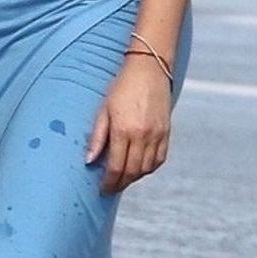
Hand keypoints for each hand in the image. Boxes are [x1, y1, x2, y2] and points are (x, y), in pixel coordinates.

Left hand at [86, 58, 171, 196]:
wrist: (149, 69)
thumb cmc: (122, 87)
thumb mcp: (103, 110)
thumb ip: (97, 137)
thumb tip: (89, 161)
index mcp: (123, 130)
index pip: (116, 167)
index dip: (109, 182)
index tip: (102, 188)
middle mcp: (142, 135)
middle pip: (132, 172)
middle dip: (120, 183)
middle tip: (111, 188)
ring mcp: (157, 135)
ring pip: (146, 168)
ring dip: (134, 177)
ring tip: (123, 178)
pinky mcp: (166, 132)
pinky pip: (159, 159)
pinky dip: (149, 168)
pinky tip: (140, 168)